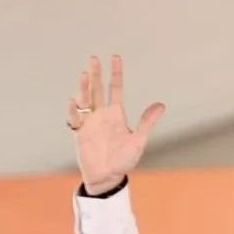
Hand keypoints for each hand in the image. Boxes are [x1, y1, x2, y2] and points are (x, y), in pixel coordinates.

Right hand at [67, 55, 165, 194]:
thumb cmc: (124, 160)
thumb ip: (146, 122)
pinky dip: (73, 111)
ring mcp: (89, 122)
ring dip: (84, 88)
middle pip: (97, 89)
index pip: (116, 88)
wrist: (108, 177)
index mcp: (116, 114)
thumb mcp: (138, 140)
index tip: (115, 57)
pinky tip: (74, 102)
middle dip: (96, 74)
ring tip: (84, 74)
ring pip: (85, 100)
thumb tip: (161, 105)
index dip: (116, 73)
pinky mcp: (80, 133)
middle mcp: (102, 114)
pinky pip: (74, 119)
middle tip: (94, 58)